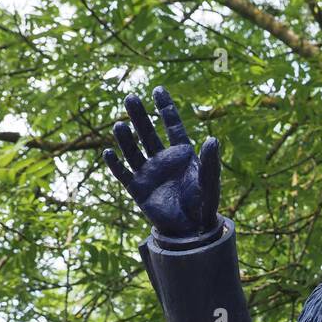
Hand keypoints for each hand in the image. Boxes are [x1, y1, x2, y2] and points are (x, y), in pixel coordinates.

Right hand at [103, 86, 220, 240]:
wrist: (191, 232)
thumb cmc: (204, 206)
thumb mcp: (210, 183)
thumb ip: (210, 163)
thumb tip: (212, 140)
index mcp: (181, 154)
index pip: (172, 126)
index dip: (165, 108)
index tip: (158, 90)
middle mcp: (163, 160)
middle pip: (148, 133)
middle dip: (140, 116)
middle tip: (131, 97)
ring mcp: (148, 174)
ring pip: (133, 151)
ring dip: (126, 138)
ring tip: (120, 124)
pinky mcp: (138, 190)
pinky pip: (123, 174)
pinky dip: (115, 164)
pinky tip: (109, 152)